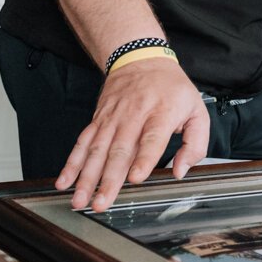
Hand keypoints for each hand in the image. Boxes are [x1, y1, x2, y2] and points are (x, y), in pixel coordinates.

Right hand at [55, 58, 209, 212]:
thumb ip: (195, 143)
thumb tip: (181, 170)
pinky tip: (65, 180)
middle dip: (108, 180)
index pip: (151, 138)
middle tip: (101, 203)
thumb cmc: (170, 88)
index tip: (135, 178)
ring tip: (80, 199)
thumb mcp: (197, 110)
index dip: (143, 159)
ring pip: (97, 150)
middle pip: (119, 150)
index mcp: (161, 113)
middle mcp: (134, 116)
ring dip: (86, 177)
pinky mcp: (98, 120)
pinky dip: (72, 163)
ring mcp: (113, 118)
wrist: (140, 58)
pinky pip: (83, 143)